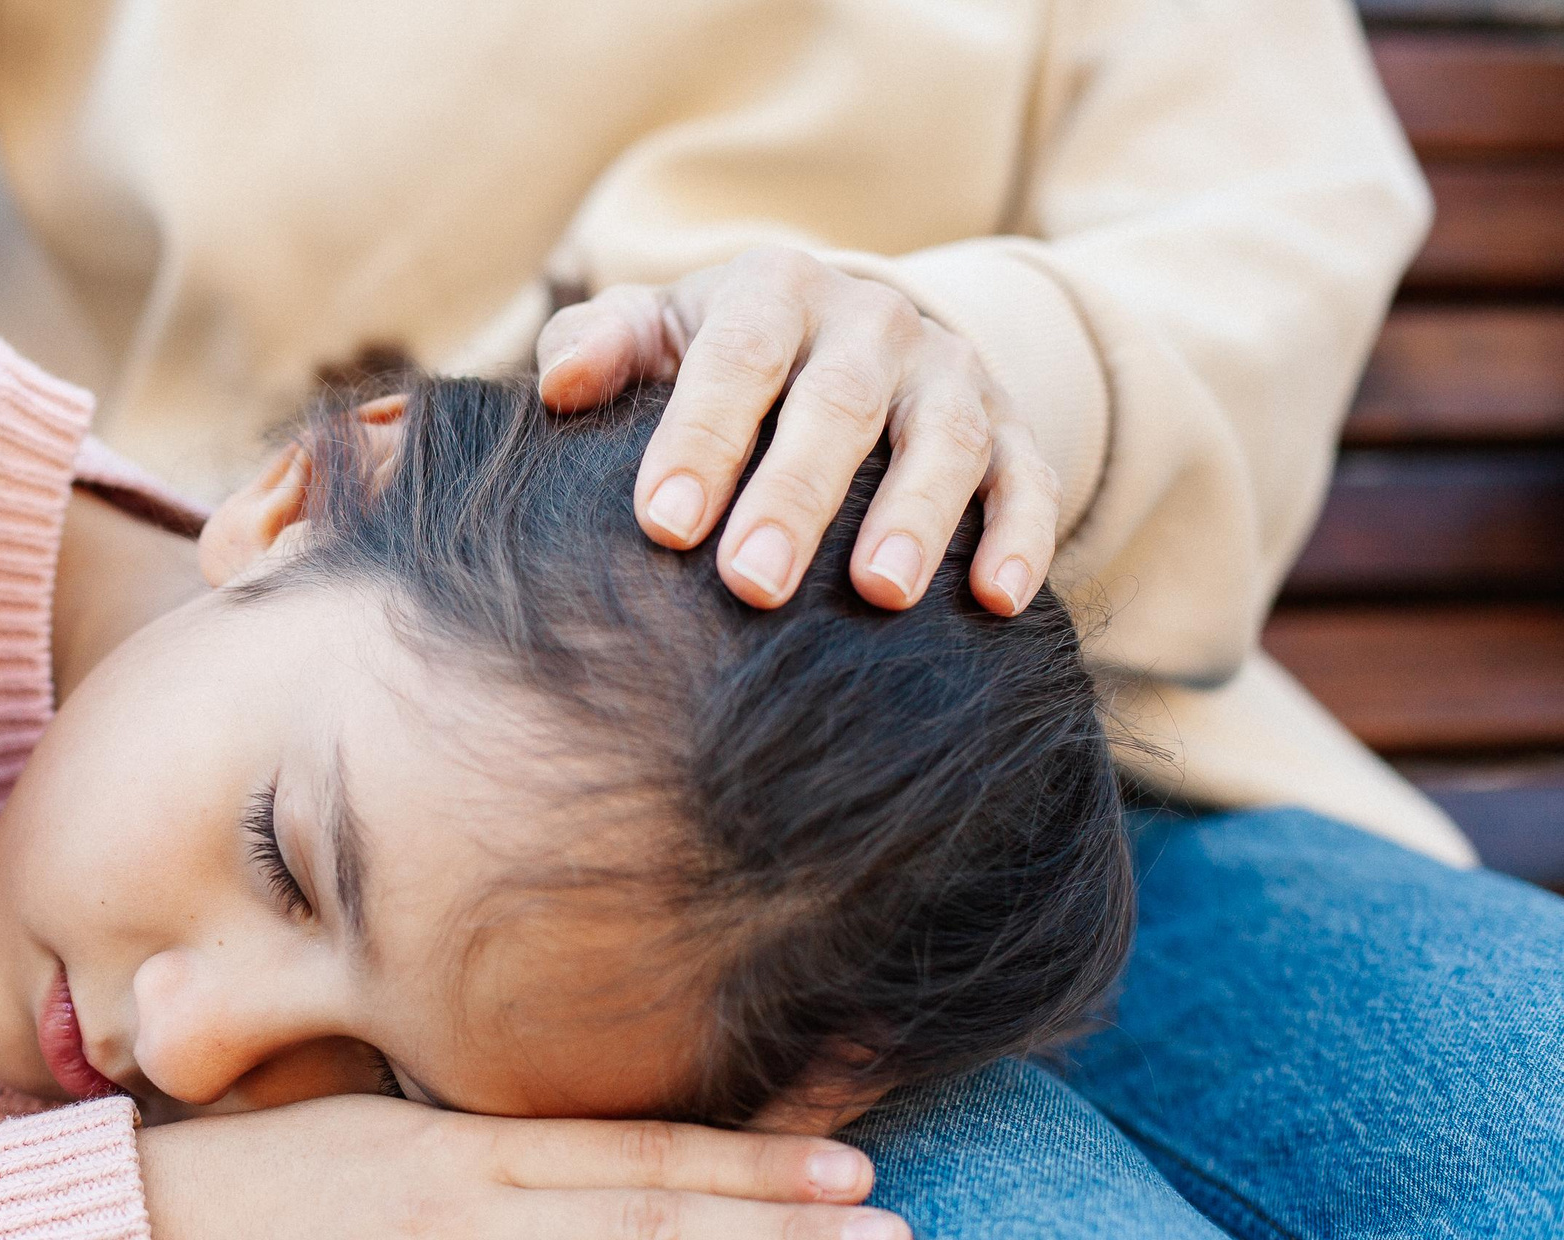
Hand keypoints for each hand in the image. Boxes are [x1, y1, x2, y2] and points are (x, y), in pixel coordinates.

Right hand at [137, 1096, 911, 1239]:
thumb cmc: (278, 1173)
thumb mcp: (389, 1122)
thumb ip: (504, 1138)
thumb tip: (634, 1144)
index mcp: (461, 1146)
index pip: (634, 1150)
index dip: (750, 1162)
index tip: (853, 1164)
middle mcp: (455, 1223)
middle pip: (640, 1229)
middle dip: (773, 1237)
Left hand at [538, 246, 1061, 617]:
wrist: (845, 336)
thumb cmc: (722, 356)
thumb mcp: (656, 333)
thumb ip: (600, 346)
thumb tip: (561, 383)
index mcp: (773, 292)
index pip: (738, 359)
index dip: (702, 438)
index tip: (665, 523)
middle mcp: (871, 322)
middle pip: (837, 404)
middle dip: (796, 495)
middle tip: (751, 582)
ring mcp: (947, 374)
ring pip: (942, 440)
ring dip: (916, 517)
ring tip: (879, 594)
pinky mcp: (1010, 428)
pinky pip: (1027, 477)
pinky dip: (1021, 534)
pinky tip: (999, 599)